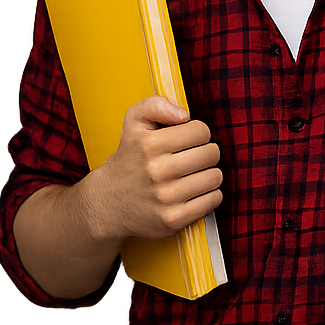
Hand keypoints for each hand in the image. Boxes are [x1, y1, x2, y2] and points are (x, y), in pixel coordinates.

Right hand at [84, 95, 223, 242]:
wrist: (108, 202)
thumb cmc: (129, 159)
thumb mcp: (133, 122)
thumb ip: (156, 105)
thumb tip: (184, 114)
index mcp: (149, 144)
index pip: (201, 131)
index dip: (197, 133)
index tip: (186, 140)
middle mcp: (157, 171)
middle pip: (211, 153)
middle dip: (205, 152)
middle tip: (191, 158)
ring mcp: (166, 197)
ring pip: (215, 177)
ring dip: (208, 174)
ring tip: (192, 175)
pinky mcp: (174, 219)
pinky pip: (213, 200)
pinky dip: (208, 195)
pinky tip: (193, 192)